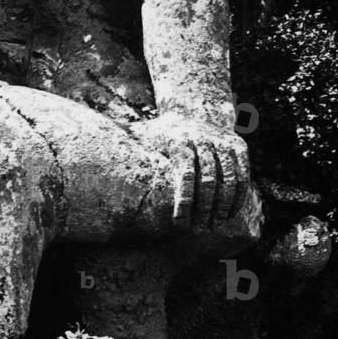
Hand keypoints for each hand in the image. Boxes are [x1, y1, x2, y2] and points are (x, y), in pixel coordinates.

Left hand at [131, 111, 253, 227]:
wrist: (192, 109)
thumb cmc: (160, 133)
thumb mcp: (142, 136)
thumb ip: (124, 150)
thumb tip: (94, 161)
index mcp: (178, 139)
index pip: (185, 173)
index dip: (183, 200)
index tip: (179, 223)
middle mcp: (203, 138)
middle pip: (208, 179)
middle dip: (204, 208)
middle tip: (199, 229)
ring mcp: (223, 141)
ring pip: (229, 178)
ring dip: (223, 205)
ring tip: (214, 225)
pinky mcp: (238, 146)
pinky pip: (243, 173)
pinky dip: (239, 195)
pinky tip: (231, 213)